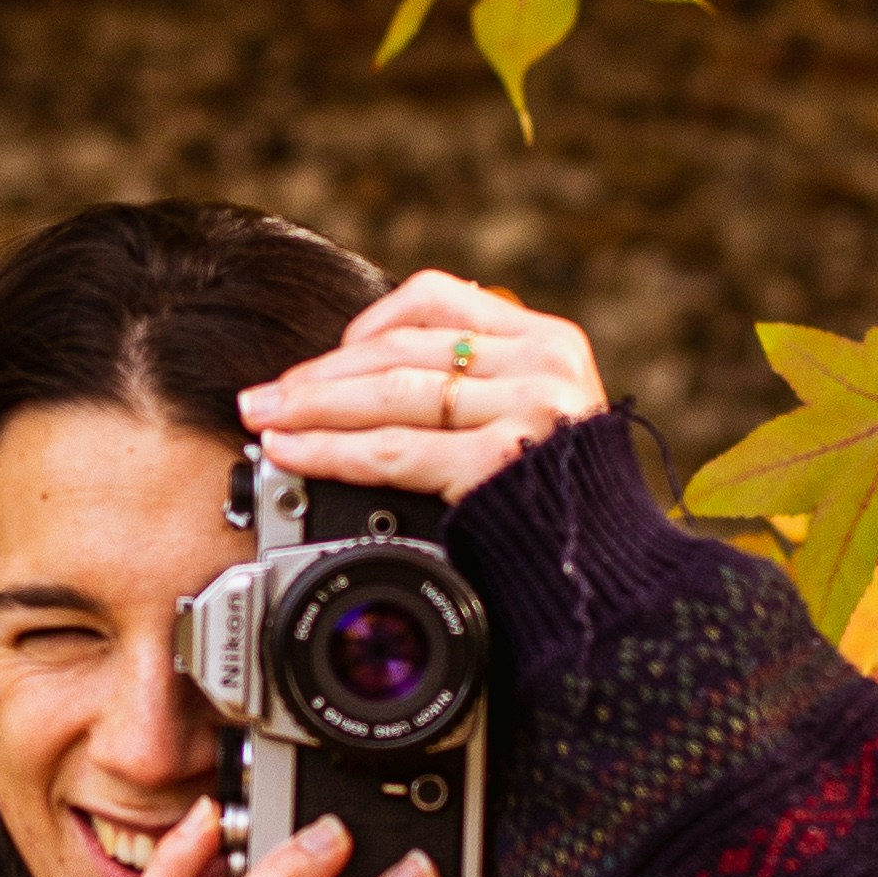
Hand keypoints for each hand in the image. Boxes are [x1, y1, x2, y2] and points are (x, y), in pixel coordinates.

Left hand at [238, 269, 605, 505]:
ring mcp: (528, 409)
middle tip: (263, 396)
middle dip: (319, 374)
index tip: (323, 358)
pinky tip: (294, 453)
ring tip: (265, 420)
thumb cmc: (562, 509)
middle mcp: (542, 364)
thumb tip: (369, 380)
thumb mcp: (537, 422)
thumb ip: (481, 388)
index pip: (437, 298)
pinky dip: (332, 451)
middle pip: (402, 349)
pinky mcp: (502, 461)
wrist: (614, 578)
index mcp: (549, 340)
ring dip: (312, 407)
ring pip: (391, 393)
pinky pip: (394, 450)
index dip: (365, 324)